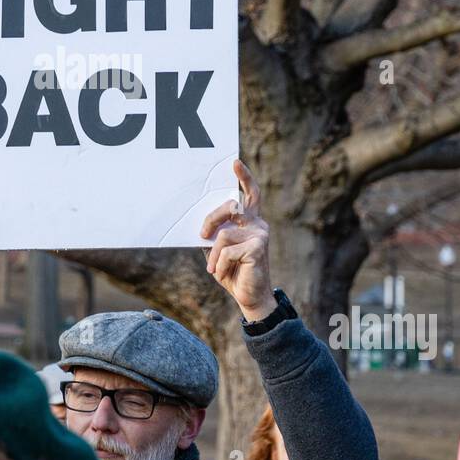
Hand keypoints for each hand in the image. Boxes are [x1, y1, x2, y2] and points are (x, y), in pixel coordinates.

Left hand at [200, 159, 274, 321]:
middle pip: (230, 206)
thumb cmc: (233, 272)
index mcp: (250, 221)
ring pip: (223, 234)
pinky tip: (223, 274)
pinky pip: (226, 251)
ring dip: (213, 255)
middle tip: (202, 235)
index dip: (244, 177)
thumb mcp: (217, 250)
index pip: (250, 194)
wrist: (250, 297)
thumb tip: (199, 225)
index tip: (234, 162)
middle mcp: (258, 223)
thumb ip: (214, 234)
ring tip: (214, 268)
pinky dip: (219, 265)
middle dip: (211, 219)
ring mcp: (260, 234)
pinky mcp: (258, 247)